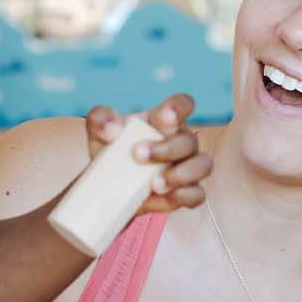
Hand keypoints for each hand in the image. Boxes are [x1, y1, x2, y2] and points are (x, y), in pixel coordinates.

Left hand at [83, 95, 210, 213]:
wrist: (109, 187)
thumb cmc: (112, 151)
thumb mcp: (100, 132)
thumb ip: (101, 121)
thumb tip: (112, 128)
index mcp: (165, 121)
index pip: (182, 105)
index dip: (179, 108)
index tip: (166, 115)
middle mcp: (182, 142)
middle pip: (189, 140)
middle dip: (167, 149)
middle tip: (138, 155)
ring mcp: (188, 167)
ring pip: (202, 166)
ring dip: (180, 174)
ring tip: (155, 184)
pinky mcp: (188, 192)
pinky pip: (197, 194)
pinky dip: (183, 196)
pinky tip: (163, 196)